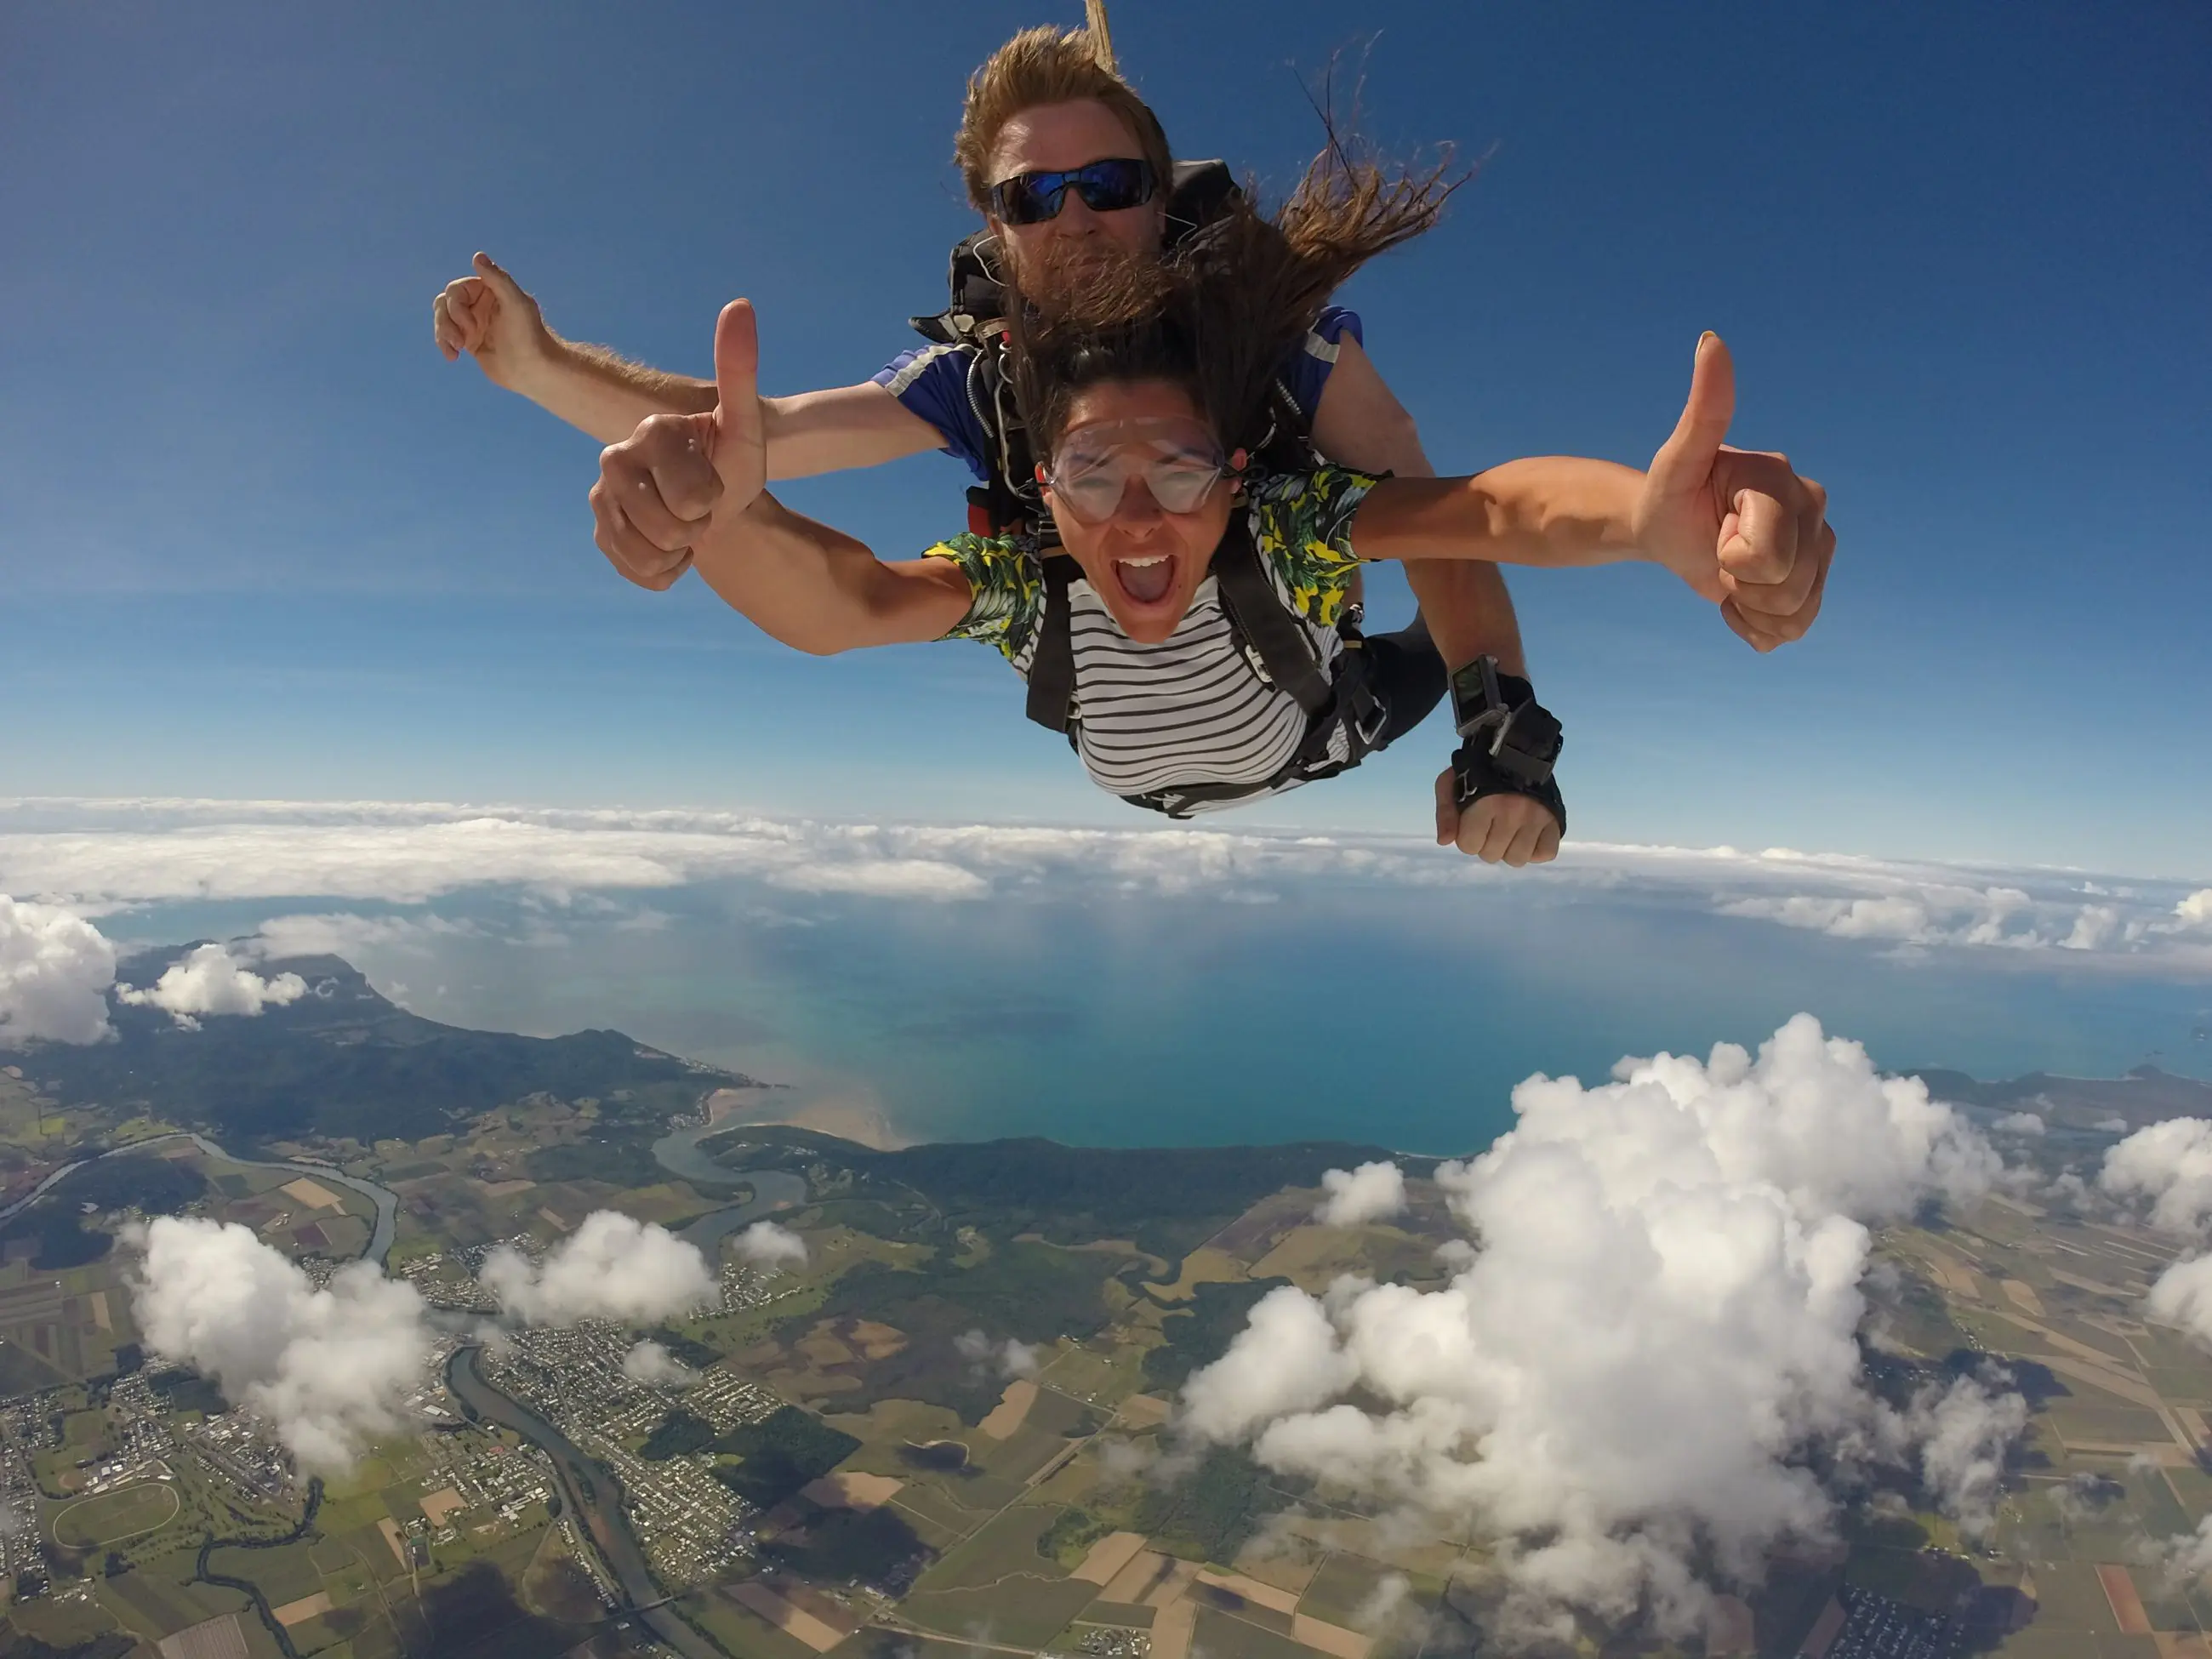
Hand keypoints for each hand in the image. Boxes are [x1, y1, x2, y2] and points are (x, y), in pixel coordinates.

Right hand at [432, 253, 553, 390]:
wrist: (535, 370)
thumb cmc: (530, 335)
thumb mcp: (516, 303)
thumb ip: (498, 279)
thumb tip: (477, 256)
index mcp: (490, 290)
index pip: (457, 289)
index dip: (456, 305)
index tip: (471, 325)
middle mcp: (479, 303)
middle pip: (445, 302)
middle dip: (448, 321)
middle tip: (462, 341)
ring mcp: (473, 322)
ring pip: (442, 318)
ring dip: (443, 332)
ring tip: (455, 349)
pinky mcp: (469, 341)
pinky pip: (446, 336)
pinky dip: (444, 344)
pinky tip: (452, 356)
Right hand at [588, 300, 765, 591]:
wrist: (719, 503)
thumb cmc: (732, 460)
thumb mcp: (745, 422)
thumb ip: (740, 368)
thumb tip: (740, 304)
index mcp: (648, 434)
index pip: (692, 498)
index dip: (714, 499)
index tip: (714, 480)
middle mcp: (612, 461)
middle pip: (667, 529)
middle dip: (696, 528)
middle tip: (701, 507)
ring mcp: (601, 500)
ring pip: (651, 555)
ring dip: (682, 551)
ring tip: (686, 525)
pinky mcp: (602, 536)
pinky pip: (642, 574)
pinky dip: (668, 572)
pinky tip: (671, 545)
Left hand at [1433, 770, 1560, 865]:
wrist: (1517, 751)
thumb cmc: (1478, 771)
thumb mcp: (1451, 783)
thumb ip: (1444, 812)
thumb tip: (1445, 841)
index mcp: (1485, 803)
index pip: (1469, 846)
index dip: (1467, 838)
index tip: (1474, 824)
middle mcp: (1513, 812)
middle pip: (1492, 856)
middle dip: (1487, 845)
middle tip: (1492, 826)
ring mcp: (1536, 818)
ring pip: (1518, 860)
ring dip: (1510, 850)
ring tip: (1509, 832)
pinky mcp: (1555, 821)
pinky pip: (1546, 854)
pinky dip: (1536, 851)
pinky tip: (1528, 836)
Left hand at [1633, 333, 1836, 651]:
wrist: (1668, 528)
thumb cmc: (1668, 494)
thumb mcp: (1676, 458)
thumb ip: (1704, 409)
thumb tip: (1711, 340)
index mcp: (1784, 482)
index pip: (1767, 556)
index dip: (1731, 560)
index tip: (1715, 531)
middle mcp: (1813, 508)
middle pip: (1788, 589)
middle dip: (1741, 585)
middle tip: (1718, 553)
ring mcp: (1820, 544)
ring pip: (1795, 613)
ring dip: (1749, 608)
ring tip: (1729, 574)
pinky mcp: (1815, 576)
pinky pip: (1794, 628)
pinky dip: (1757, 626)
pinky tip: (1739, 596)